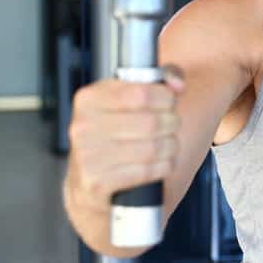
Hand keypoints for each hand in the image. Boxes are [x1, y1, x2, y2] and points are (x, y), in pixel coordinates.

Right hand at [66, 65, 184, 211]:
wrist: (84, 181)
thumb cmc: (110, 133)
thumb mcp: (125, 98)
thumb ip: (159, 79)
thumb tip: (178, 84)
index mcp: (89, 99)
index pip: (143, 93)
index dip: (166, 98)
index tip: (169, 102)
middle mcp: (84, 126)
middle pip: (152, 122)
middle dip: (172, 123)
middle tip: (171, 125)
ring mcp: (88, 156)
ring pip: (154, 147)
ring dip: (171, 146)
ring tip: (168, 144)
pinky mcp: (97, 183)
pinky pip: (148, 171)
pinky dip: (164, 166)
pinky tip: (160, 162)